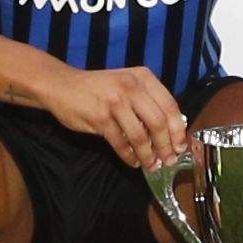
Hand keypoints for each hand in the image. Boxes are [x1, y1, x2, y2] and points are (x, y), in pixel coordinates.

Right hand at [41, 63, 188, 167]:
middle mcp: (131, 87)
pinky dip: (129, 156)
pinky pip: (120, 143)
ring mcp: (115, 102)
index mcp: (142, 77)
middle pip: (158, 122)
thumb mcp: (126, 84)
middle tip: (168, 160)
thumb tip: (171, 132)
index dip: (178, 130)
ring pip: (140, 136)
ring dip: (148, 155)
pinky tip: (133, 162)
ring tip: (151, 165)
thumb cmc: (99, 88)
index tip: (181, 146)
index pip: (170, 105)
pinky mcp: (100, 118)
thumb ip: (147, 102)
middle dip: (166, 146)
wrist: (62, 85)